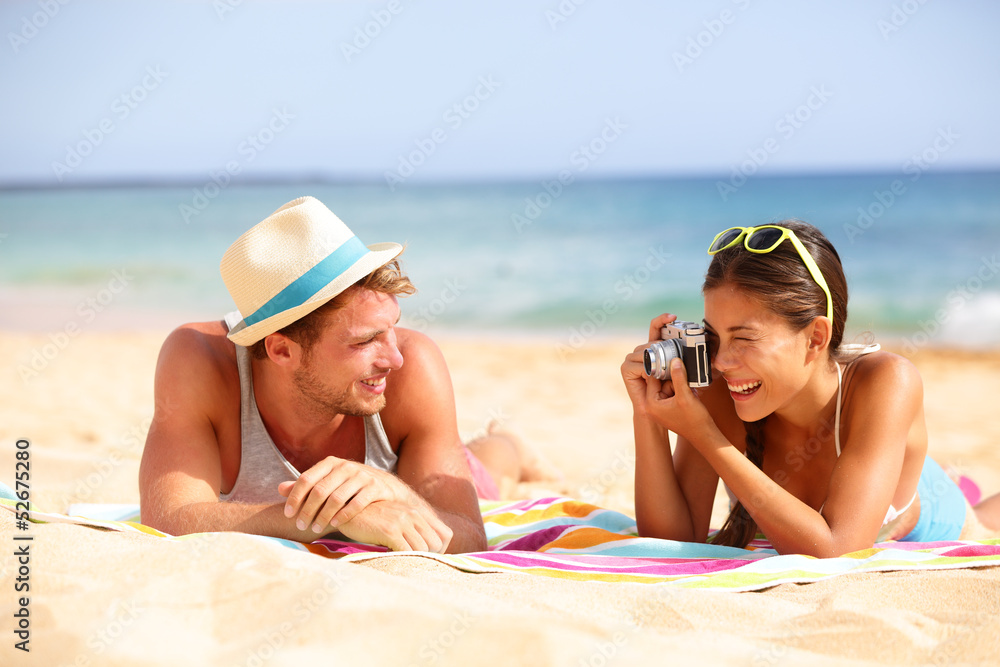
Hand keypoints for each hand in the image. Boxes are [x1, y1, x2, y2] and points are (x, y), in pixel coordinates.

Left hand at [278, 457, 412, 534]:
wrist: (386, 487)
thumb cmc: (350, 486)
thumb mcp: (329, 481)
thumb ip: (307, 485)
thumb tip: (280, 488)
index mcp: (330, 463)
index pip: (306, 479)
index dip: (295, 497)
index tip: (288, 514)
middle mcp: (345, 466)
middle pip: (319, 490)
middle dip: (307, 511)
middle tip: (300, 526)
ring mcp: (361, 476)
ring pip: (336, 498)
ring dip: (323, 517)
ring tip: (315, 529)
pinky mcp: (375, 487)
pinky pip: (356, 504)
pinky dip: (343, 516)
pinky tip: (335, 525)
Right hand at [335, 500, 453, 552]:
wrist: (348, 510)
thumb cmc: (372, 520)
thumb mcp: (396, 520)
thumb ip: (411, 530)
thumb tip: (425, 552)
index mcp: (418, 512)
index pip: (446, 534)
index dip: (441, 550)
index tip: (428, 559)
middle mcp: (414, 514)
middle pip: (436, 544)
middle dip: (429, 558)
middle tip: (415, 564)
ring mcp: (403, 521)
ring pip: (423, 549)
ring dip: (415, 560)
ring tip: (403, 563)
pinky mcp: (390, 530)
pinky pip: (406, 551)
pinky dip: (403, 559)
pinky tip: (393, 560)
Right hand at [621, 313, 676, 412]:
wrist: (656, 411)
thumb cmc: (670, 393)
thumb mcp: (680, 373)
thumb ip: (682, 361)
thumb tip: (694, 349)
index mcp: (654, 348)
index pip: (656, 328)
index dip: (662, 320)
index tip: (673, 316)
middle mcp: (641, 351)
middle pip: (651, 342)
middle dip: (662, 351)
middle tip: (672, 362)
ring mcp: (631, 359)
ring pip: (646, 353)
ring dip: (655, 364)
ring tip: (661, 375)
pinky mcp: (625, 368)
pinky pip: (639, 365)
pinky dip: (647, 371)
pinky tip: (650, 377)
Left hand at [644, 356, 714, 445]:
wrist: (704, 435)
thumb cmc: (694, 419)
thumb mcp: (685, 395)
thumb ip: (679, 377)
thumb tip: (674, 360)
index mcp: (651, 404)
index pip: (653, 379)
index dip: (665, 371)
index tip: (675, 364)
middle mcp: (652, 407)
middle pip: (660, 382)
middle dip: (674, 381)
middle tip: (685, 387)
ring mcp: (659, 409)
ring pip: (667, 387)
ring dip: (679, 387)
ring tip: (689, 395)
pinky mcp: (667, 409)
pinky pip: (672, 393)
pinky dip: (681, 392)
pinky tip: (690, 397)